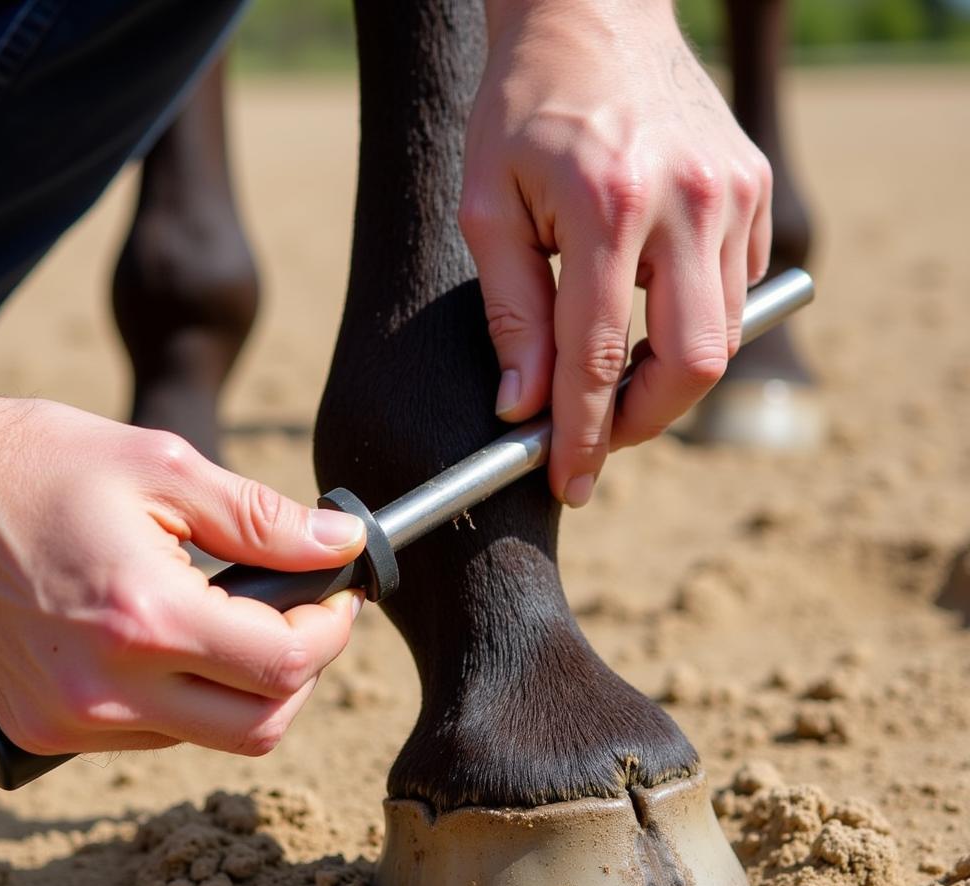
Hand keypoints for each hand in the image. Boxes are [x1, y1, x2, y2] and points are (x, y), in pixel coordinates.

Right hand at [0, 381, 365, 756]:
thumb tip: (340, 544)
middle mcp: (105, 689)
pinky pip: (152, 734)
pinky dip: (189, 698)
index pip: (284, 667)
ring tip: (235, 616)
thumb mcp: (164, 468)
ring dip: (246, 687)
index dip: (332, 631)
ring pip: (208, 736)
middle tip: (304, 615)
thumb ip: (264, 519)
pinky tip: (178, 640)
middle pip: (260, 727)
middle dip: (302, 672)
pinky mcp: (42, 729)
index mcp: (143, 618)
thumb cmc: (36, 465)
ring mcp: (68, 722)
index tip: (340, 596)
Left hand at [460, 0, 771, 504]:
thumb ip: (510, 314)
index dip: (584, 435)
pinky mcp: (754, 188)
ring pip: (723, 335)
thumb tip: (524, 408)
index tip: (571, 481)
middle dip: (642, 422)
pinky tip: (653, 310)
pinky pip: (739, 290)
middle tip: (599, 437)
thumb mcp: (489, 207)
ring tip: (617, 379)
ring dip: (669, 380)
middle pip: (693, 364)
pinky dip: (696, 323)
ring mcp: (733, 193)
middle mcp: (686, 201)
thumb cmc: (523, 107)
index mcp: (608, 205)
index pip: (599, 357)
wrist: (591, 12)